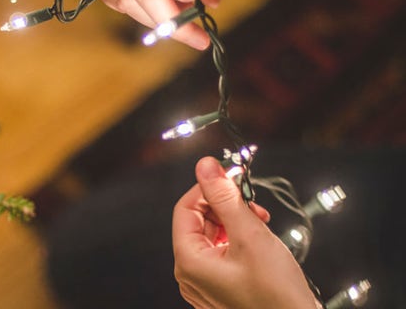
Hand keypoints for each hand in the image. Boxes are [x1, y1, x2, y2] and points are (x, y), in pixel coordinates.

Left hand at [171, 157, 318, 308]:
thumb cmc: (277, 295)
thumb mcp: (250, 236)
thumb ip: (225, 197)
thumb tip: (206, 166)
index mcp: (188, 260)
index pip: (185, 208)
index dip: (208, 187)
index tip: (231, 174)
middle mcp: (190, 273)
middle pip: (199, 221)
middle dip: (225, 205)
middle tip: (253, 202)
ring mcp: (204, 282)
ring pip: (212, 235)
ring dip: (235, 221)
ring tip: (260, 222)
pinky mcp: (220, 287)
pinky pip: (221, 252)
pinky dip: (238, 239)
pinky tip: (259, 239)